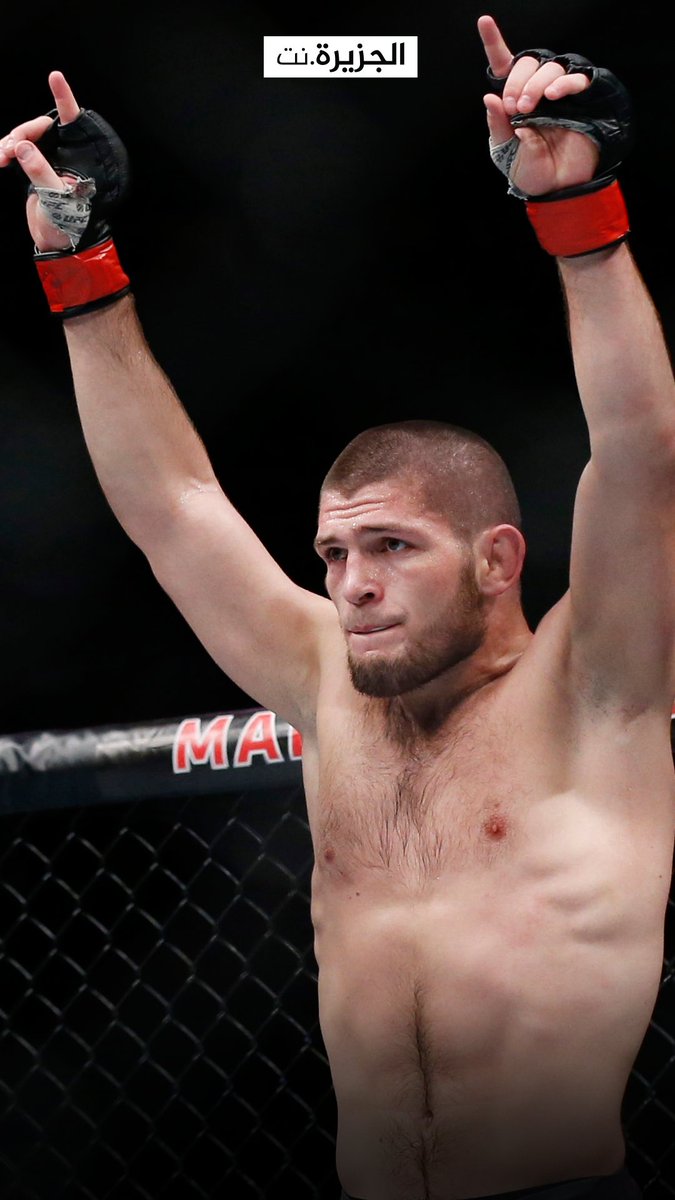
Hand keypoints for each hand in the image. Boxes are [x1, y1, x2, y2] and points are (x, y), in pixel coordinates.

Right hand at [0, 71, 81, 250]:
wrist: (59, 241)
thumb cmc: (70, 222)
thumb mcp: (57, 198)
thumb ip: (39, 171)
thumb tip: (20, 146)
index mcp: (78, 157)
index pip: (73, 120)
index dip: (64, 97)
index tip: (55, 76)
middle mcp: (65, 154)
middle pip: (40, 126)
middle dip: (22, 133)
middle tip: (9, 151)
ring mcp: (49, 159)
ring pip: (25, 137)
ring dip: (10, 143)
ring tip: (2, 158)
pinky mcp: (34, 167)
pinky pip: (17, 149)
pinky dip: (6, 151)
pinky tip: (0, 159)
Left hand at [477, 14, 598, 194]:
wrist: (557, 189)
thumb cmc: (532, 171)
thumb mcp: (506, 152)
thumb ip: (497, 125)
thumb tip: (489, 97)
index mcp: (515, 100)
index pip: (504, 67)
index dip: (494, 43)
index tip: (484, 22)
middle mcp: (537, 91)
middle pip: (527, 63)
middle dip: (516, 82)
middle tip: (513, 108)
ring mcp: (559, 94)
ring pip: (549, 68)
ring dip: (536, 84)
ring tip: (528, 109)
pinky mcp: (581, 100)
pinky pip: (576, 78)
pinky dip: (564, 83)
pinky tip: (555, 95)